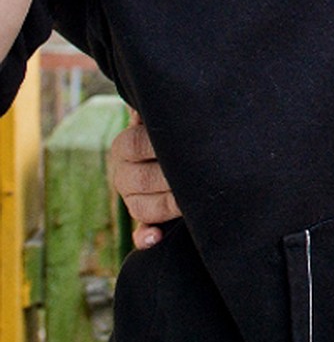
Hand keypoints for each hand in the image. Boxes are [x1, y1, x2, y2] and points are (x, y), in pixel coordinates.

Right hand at [108, 109, 180, 249]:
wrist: (189, 143)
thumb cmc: (182, 125)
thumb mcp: (170, 113)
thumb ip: (158, 108)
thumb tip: (144, 103)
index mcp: (125, 145)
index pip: (136, 146)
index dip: (163, 146)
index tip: (189, 146)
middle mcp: (123, 174)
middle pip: (141, 180)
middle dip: (172, 178)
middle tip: (201, 173)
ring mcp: (132, 199)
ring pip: (143, 207)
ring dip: (168, 205)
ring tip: (193, 200)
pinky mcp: (146, 221)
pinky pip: (140, 234)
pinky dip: (145, 237)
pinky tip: (154, 238)